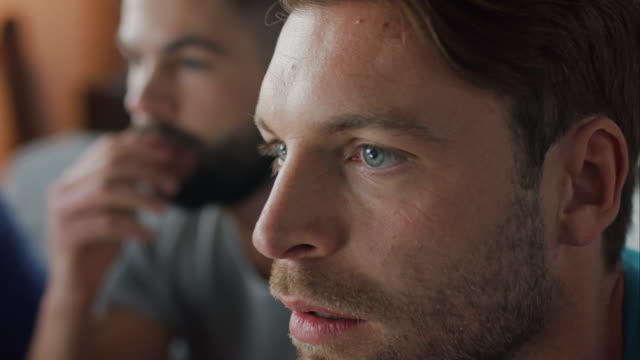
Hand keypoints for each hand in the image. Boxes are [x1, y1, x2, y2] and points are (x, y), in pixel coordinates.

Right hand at [45, 129, 184, 308]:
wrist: (78, 287)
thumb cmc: (105, 243)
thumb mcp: (123, 208)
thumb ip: (136, 182)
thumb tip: (165, 150)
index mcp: (76, 177)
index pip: (108, 147)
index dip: (142, 148)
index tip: (172, 157)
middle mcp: (63, 190)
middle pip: (109, 165)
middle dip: (147, 171)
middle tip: (174, 186)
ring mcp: (61, 212)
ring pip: (105, 191)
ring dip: (141, 197)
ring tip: (164, 210)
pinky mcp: (65, 237)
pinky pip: (104, 224)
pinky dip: (132, 228)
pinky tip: (151, 236)